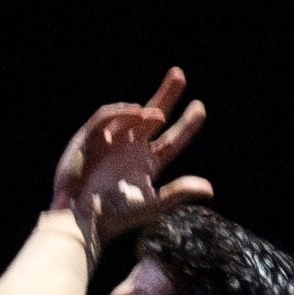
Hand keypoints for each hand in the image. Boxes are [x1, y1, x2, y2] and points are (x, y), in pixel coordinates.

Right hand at [50, 67, 214, 237]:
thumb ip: (178, 193)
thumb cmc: (116, 216)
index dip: (187, 123)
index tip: (200, 107)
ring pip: (131, 114)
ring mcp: (112, 142)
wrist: (84, 220)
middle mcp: (132, 149)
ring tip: (158, 115)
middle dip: (166, 94)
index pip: (173, 139)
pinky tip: (135, 114)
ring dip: (144, 109)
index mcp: (149, 163)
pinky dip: (120, 113)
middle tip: (178, 74)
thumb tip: (210, 188)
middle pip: (152, 116)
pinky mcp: (89, 138)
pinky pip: (105, 118)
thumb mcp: (152, 204)